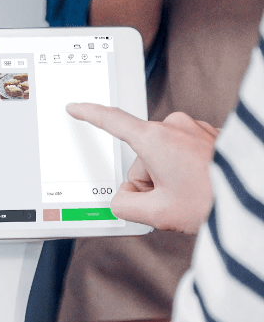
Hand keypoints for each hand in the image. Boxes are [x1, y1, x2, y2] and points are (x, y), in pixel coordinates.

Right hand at [67, 103, 216, 233]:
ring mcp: (194, 129)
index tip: (76, 107)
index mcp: (154, 139)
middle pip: (140, 156)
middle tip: (171, 201)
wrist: (255, 198)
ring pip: (163, 157)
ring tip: (192, 196)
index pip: (111, 121)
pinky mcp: (210, 136)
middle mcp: (173, 126)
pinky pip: (184, 155)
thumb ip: (124, 206)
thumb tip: (123, 199)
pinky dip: (187, 172)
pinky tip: (202, 187)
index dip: (89, 114)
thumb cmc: (213, 200)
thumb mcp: (156, 214)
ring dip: (170, 178)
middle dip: (148, 181)